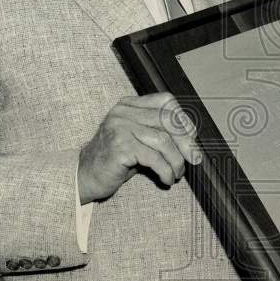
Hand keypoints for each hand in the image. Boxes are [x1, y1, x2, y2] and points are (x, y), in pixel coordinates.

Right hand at [77, 93, 201, 202]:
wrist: (85, 176)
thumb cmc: (117, 159)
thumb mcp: (138, 139)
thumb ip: (158, 131)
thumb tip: (191, 137)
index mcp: (129, 105)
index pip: (165, 101)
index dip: (183, 119)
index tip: (192, 137)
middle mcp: (123, 112)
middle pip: (167, 119)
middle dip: (185, 141)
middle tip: (194, 158)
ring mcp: (120, 128)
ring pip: (163, 140)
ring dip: (176, 161)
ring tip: (177, 173)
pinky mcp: (119, 147)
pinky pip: (153, 158)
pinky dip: (165, 170)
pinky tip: (167, 179)